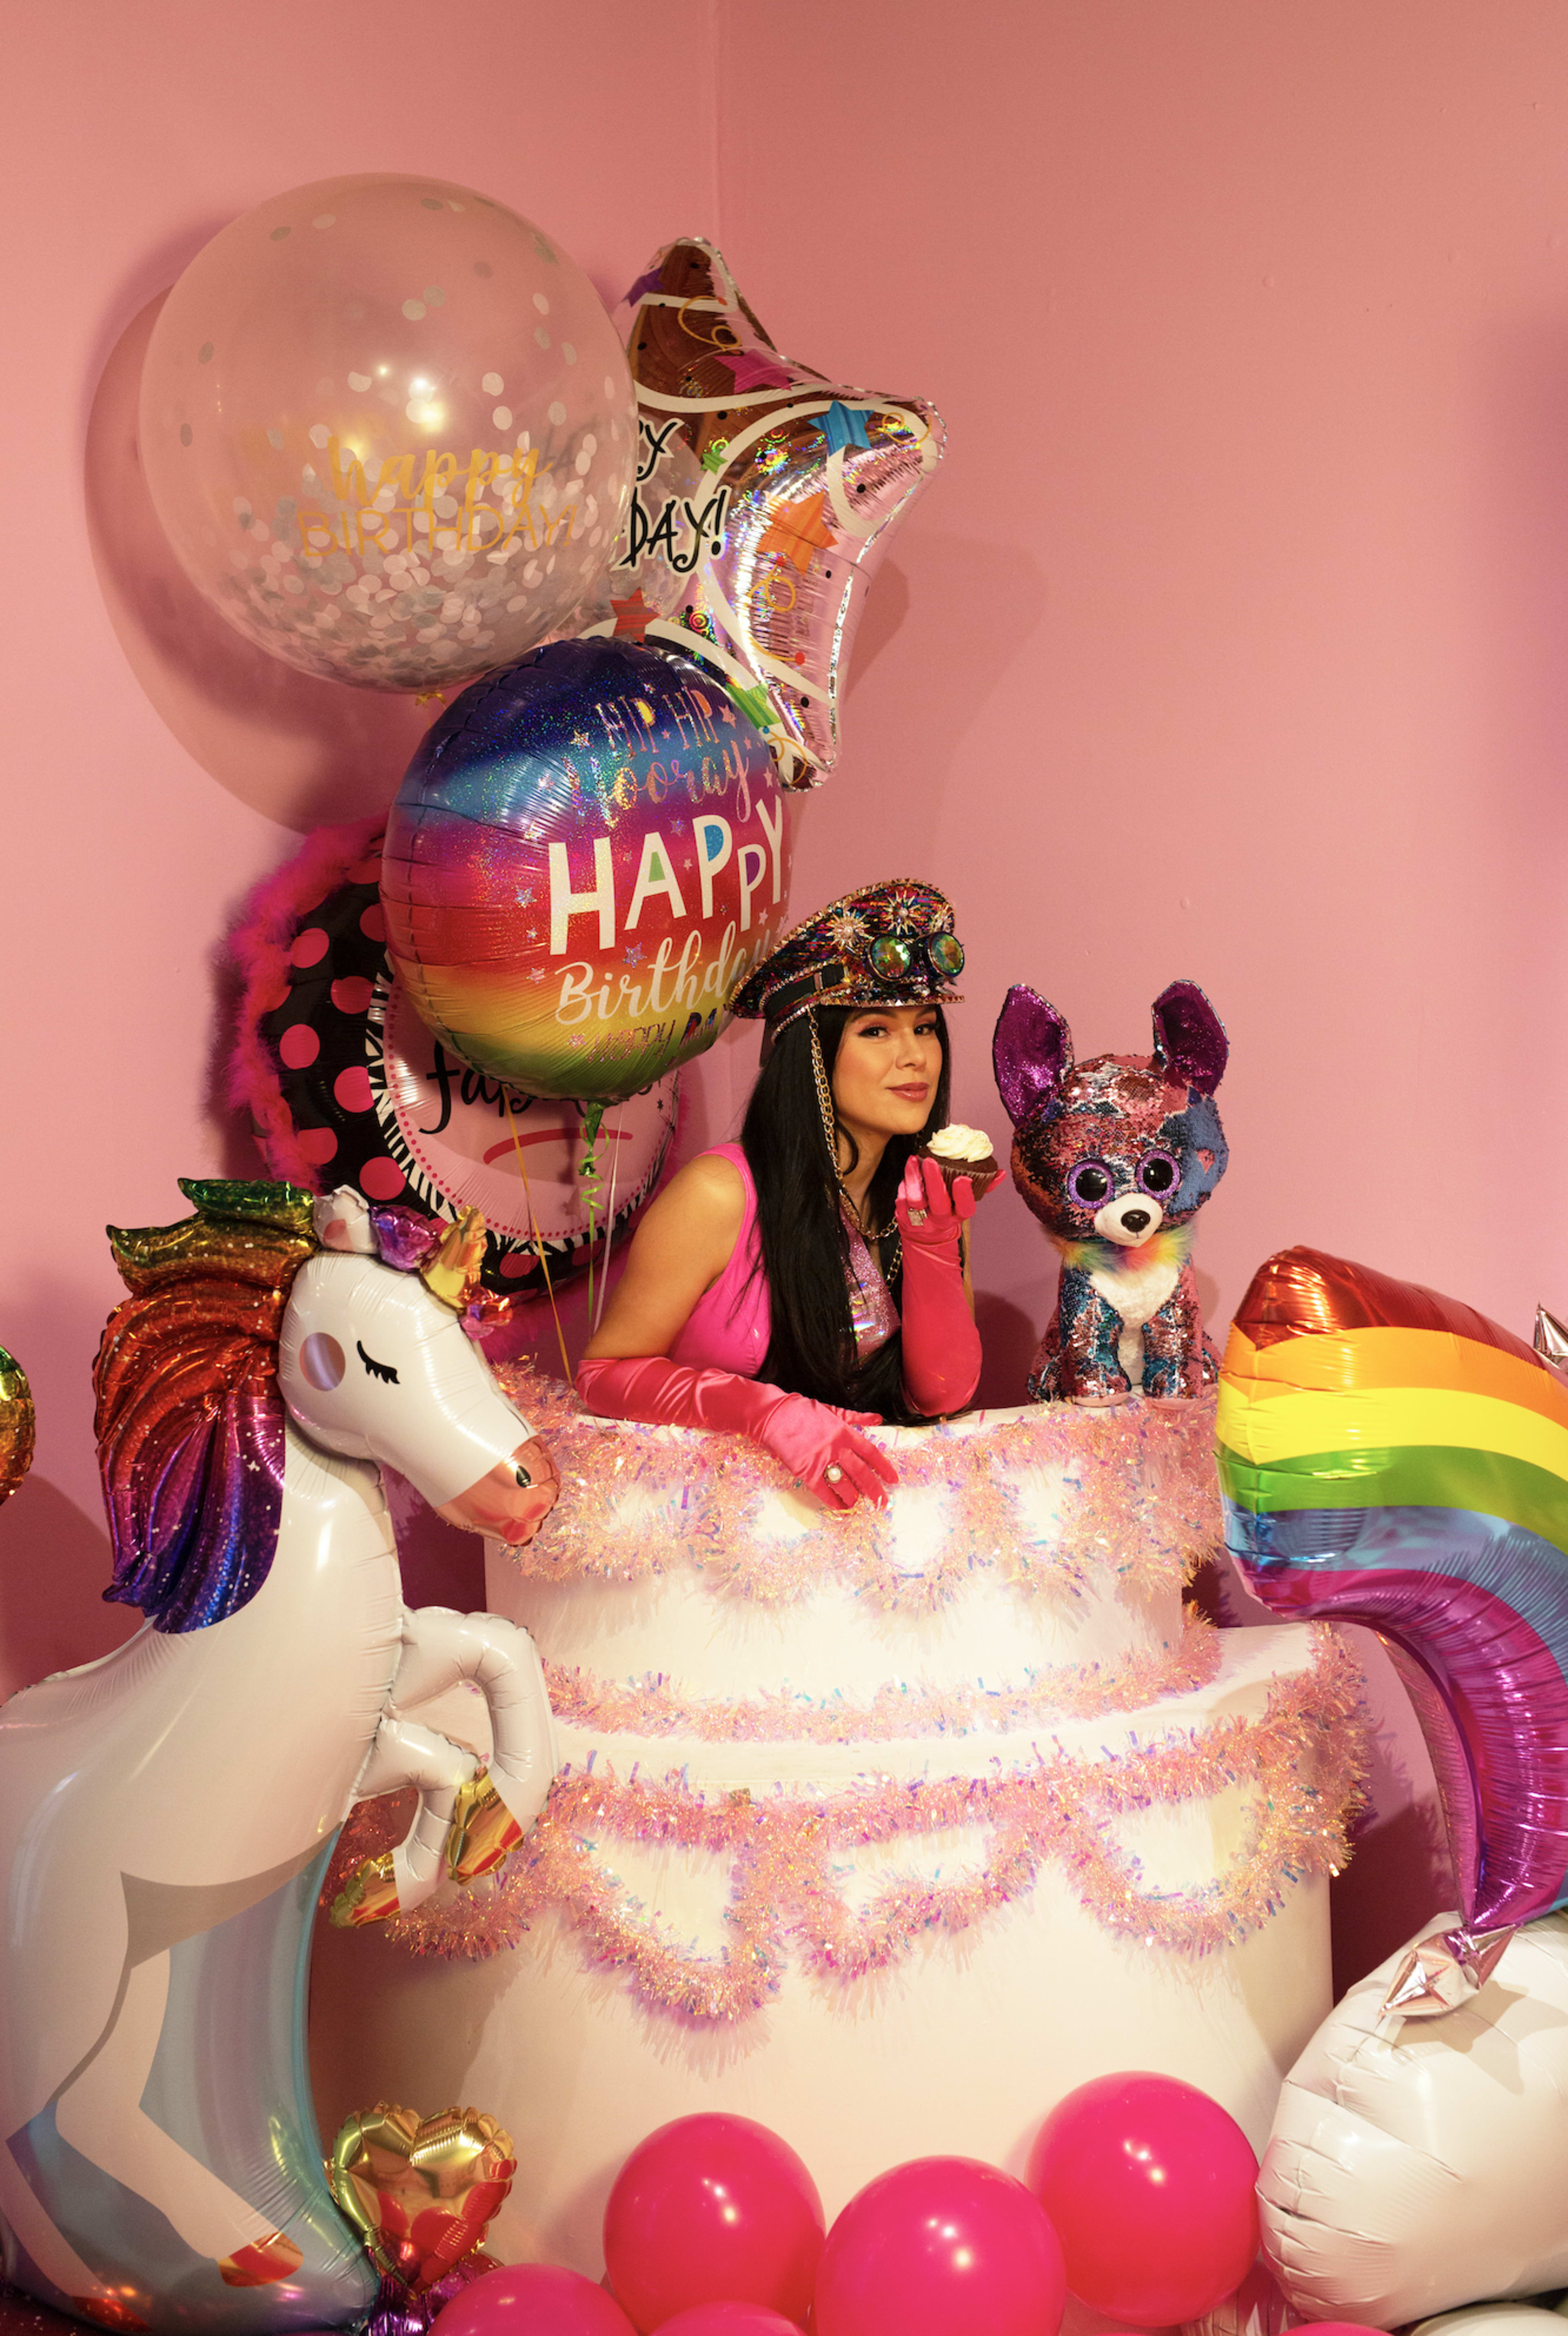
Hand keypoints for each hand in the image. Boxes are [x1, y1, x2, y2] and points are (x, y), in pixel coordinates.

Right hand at [758, 1391, 898, 1511]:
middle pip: (862, 1473)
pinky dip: (832, 1501)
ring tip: (857, 1503)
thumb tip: (878, 1418)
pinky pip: (822, 1491)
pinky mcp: (805, 1471)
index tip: (893, 1479)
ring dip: (853, 1496)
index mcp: (845, 1432)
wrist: (775, 1415)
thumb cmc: (803, 1411)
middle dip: (874, 1490)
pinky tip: (839, 1507)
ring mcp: (821, 1460)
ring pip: (844, 1484)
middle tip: (883, 1502)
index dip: (884, 1468)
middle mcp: (837, 1448)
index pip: (871, 1453)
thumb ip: (856, 1417)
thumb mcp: (832, 1409)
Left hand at [896, 1156, 975, 1249]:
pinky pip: (901, 1198)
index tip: (962, 1178)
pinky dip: (904, 1182)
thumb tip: (1000, 1173)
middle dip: (934, 1181)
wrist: (926, 1234)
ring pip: (916, 1199)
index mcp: (958, 1215)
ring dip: (914, 1178)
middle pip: (938, 1203)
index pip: (965, 1208)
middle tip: (930, 1161)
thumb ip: (983, 1187)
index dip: (964, 1194)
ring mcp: (921, 1219)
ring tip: (914, 1160)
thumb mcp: (965, 1202)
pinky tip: (909, 1169)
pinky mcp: (903, 1216)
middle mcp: (940, 1219)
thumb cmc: (949, 1209)